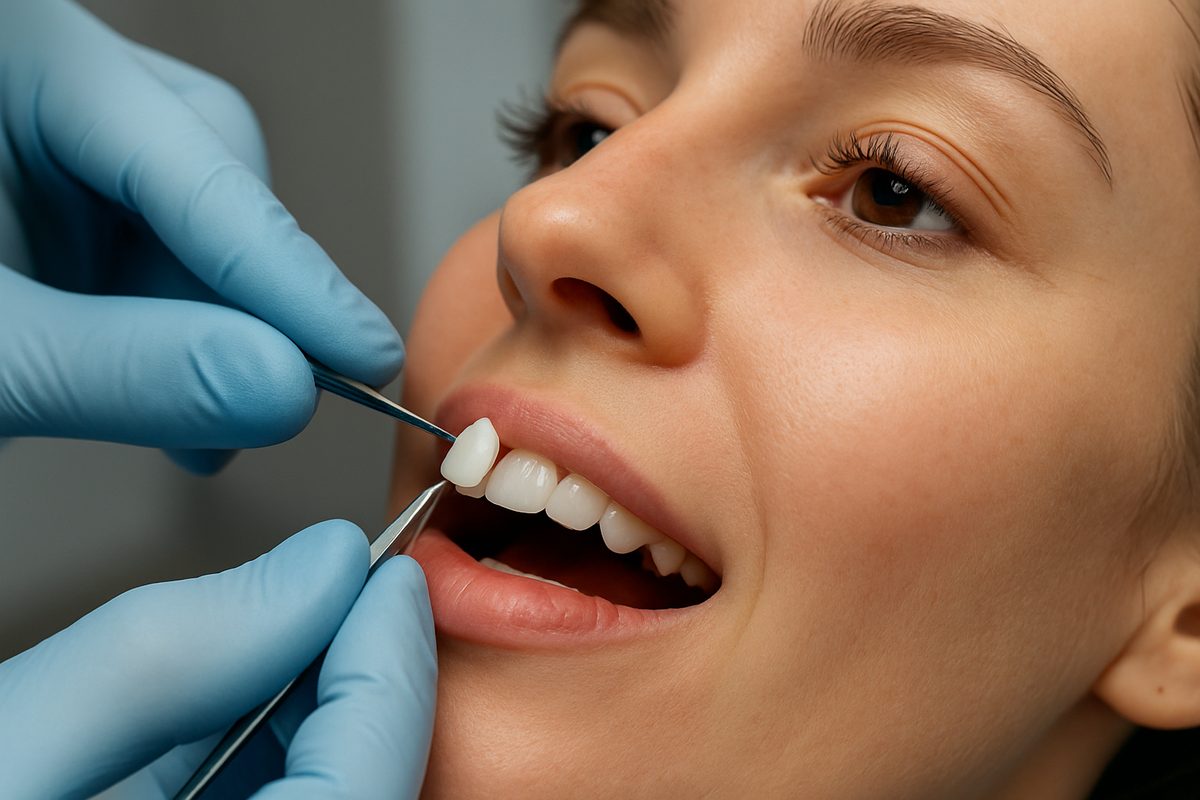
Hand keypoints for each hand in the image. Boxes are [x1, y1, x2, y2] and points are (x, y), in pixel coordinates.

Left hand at [0, 0, 403, 472]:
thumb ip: (128, 368)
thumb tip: (282, 393)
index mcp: (5, 54)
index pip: (185, 159)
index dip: (286, 272)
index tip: (362, 356)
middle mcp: (34, 72)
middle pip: (200, 167)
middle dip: (240, 296)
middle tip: (270, 401)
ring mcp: (45, 126)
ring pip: (187, 212)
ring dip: (209, 325)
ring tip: (207, 425)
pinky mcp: (52, 184)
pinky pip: (149, 242)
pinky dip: (172, 327)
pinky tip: (178, 399)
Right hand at [0, 523, 436, 798]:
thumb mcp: (6, 748)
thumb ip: (164, 653)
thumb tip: (316, 568)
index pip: (368, 783)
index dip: (392, 666)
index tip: (387, 575)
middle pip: (359, 792)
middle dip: (356, 686)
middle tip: (342, 591)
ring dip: (311, 717)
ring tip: (283, 630)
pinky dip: (256, 762)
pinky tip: (223, 705)